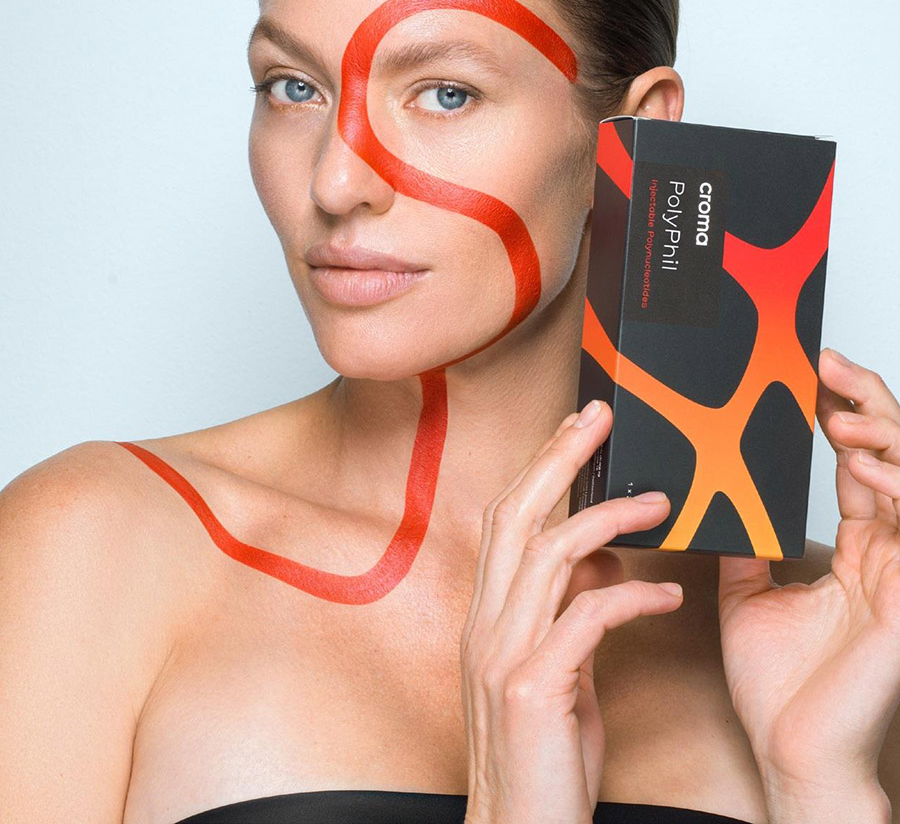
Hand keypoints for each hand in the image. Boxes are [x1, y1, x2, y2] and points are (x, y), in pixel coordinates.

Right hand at [460, 399, 683, 823]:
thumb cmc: (543, 757)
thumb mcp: (559, 671)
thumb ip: (569, 610)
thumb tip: (601, 558)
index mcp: (486, 616)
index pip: (506, 520)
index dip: (539, 466)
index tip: (576, 428)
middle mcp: (484, 625)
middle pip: (516, 515)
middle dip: (559, 457)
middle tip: (598, 418)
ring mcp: (501, 654)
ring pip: (548, 553)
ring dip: (609, 518)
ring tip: (661, 504)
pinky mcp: (532, 688)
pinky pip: (586, 617)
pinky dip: (632, 595)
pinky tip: (668, 594)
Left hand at [717, 347, 899, 802]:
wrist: (789, 750)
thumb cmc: (776, 686)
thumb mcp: (745, 593)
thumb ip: (745, 543)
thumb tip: (717, 499)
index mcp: (852, 548)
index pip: (857, 461)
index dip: (842, 410)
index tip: (809, 370)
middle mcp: (884, 551)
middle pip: (893, 453)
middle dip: (868, 400)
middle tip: (829, 361)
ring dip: (881, 432)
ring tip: (837, 408)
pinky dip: (892, 484)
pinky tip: (859, 462)